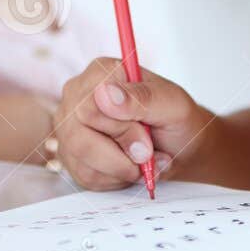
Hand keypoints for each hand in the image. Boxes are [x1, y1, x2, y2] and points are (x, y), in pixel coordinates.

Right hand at [50, 58, 210, 189]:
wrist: (179, 148)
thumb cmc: (176, 121)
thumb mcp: (172, 105)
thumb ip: (142, 97)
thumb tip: (106, 95)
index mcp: (101, 73)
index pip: (89, 105)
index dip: (119, 127)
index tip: (146, 132)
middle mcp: (78, 96)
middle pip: (79, 135)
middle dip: (121, 152)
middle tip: (147, 151)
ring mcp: (70, 125)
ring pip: (80, 157)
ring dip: (121, 167)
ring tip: (144, 159)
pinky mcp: (71, 154)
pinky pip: (85, 175)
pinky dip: (115, 178)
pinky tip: (130, 166)